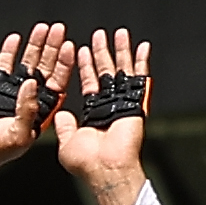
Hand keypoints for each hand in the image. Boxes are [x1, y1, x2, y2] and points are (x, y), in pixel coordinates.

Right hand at [0, 22, 69, 204]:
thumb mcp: (17, 134)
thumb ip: (26, 110)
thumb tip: (31, 84)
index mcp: (41, 113)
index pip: (58, 84)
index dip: (64, 66)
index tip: (69, 47)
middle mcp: (30, 101)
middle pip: (46, 70)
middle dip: (52, 49)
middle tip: (58, 29)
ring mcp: (13, 93)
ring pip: (27, 64)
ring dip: (35, 46)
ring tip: (42, 28)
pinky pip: (4, 65)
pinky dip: (10, 52)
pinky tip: (16, 38)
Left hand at [56, 24, 152, 204]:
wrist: (105, 170)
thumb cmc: (86, 163)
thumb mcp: (65, 142)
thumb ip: (64, 126)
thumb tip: (62, 115)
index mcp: (94, 113)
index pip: (89, 82)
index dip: (84, 66)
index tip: (80, 49)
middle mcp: (109, 107)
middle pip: (106, 73)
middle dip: (103, 52)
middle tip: (100, 35)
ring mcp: (123, 104)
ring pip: (123, 72)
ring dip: (121, 52)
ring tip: (119, 34)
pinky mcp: (136, 106)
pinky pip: (140, 81)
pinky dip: (142, 64)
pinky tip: (143, 48)